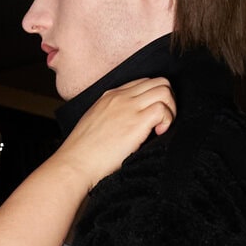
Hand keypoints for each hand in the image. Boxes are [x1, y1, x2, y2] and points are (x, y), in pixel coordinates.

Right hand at [52, 78, 175, 189]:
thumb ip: (111, 117)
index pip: (143, 83)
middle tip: (162, 122)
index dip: (154, 98)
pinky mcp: (135, 122)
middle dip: (168, 100)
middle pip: (158, 81)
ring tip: (161, 128)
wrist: (75, 164)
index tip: (152, 118)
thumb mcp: (94, 124)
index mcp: (110, 96)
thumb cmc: (83, 153)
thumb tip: (128, 124)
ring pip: (165, 90)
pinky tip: (158, 134)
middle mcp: (120, 97)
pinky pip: (163, 109)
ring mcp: (128, 107)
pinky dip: (167, 120)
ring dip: (170, 109)